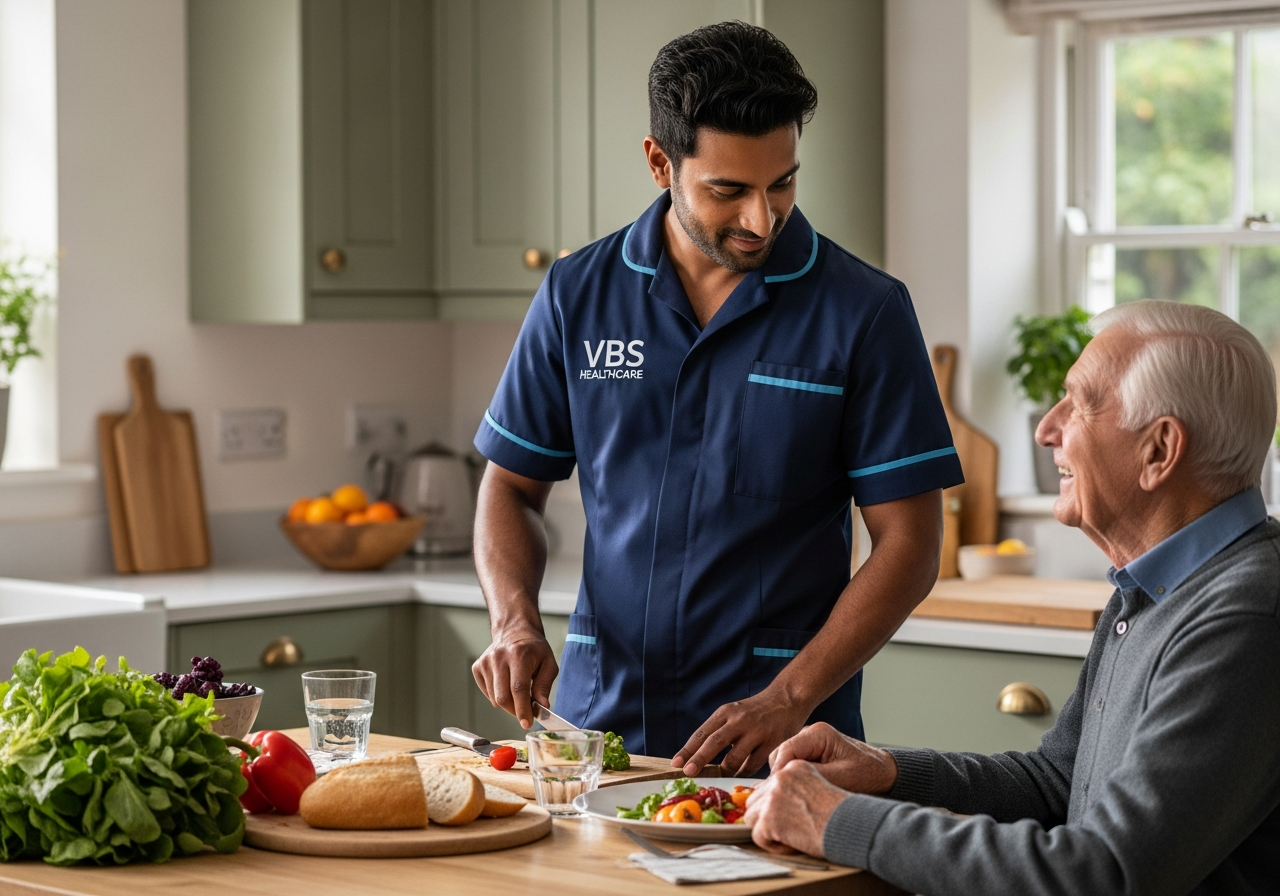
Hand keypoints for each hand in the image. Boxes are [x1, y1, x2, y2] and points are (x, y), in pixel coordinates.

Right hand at [471, 630, 558, 728]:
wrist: (514, 631)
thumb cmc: (533, 649)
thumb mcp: (548, 663)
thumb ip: (545, 685)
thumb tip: (542, 706)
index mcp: (519, 655)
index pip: (518, 688)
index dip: (522, 708)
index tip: (527, 723)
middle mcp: (499, 657)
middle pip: (503, 697)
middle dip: (515, 710)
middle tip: (526, 711)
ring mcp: (486, 662)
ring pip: (494, 698)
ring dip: (508, 703)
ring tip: (518, 693)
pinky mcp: (478, 667)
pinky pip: (487, 693)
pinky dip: (498, 696)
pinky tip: (506, 685)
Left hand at [672, 688, 811, 776]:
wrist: (787, 700)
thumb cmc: (754, 712)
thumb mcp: (734, 713)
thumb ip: (719, 731)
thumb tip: (697, 759)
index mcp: (726, 713)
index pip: (702, 733)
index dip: (688, 749)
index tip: (677, 763)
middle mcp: (739, 721)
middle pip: (714, 743)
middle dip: (699, 759)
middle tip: (689, 772)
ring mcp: (756, 732)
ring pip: (734, 760)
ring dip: (725, 771)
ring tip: (722, 775)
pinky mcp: (772, 744)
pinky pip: (752, 766)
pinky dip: (743, 773)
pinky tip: (740, 773)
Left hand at [744, 760, 849, 857]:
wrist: (854, 826)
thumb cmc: (843, 813)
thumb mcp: (818, 787)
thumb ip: (793, 788)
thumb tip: (766, 799)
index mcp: (795, 767)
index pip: (768, 785)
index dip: (777, 806)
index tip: (794, 816)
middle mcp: (782, 777)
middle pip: (756, 800)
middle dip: (768, 818)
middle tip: (792, 828)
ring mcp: (774, 796)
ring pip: (752, 817)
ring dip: (769, 830)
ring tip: (792, 836)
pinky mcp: (771, 817)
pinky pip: (757, 836)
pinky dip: (773, 846)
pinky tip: (792, 844)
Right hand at [770, 722, 896, 793]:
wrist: (883, 773)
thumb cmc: (868, 775)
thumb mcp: (843, 778)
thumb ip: (814, 776)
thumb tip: (786, 783)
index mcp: (818, 733)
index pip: (786, 750)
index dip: (778, 773)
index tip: (777, 794)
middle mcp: (810, 733)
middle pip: (780, 755)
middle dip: (780, 776)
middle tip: (783, 799)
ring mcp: (808, 742)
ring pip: (783, 761)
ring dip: (786, 778)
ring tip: (793, 798)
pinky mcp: (809, 753)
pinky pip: (791, 765)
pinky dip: (792, 778)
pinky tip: (800, 793)